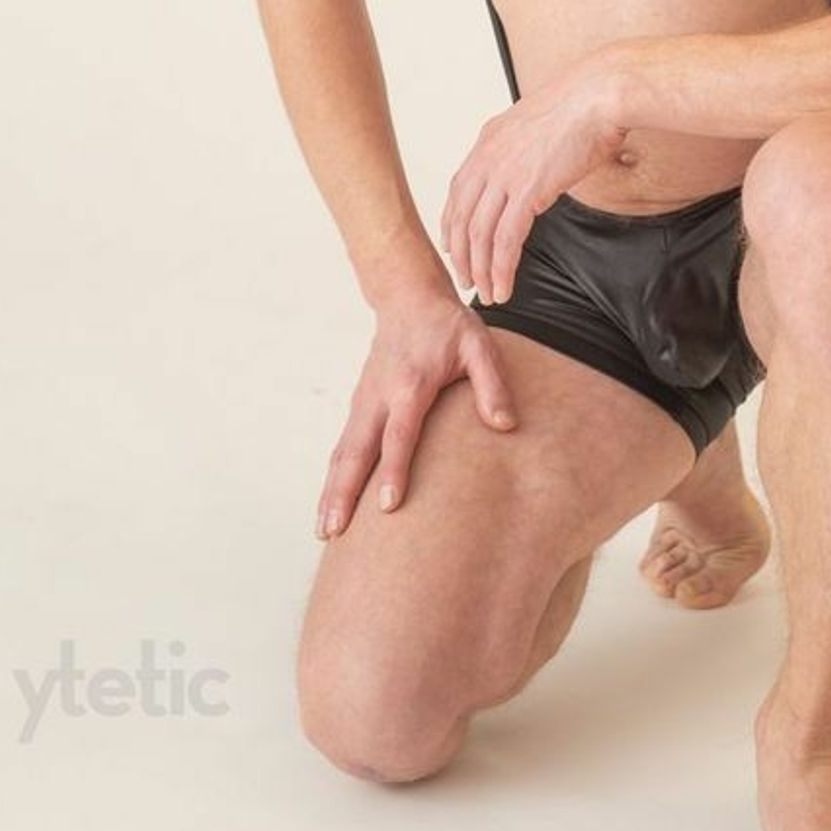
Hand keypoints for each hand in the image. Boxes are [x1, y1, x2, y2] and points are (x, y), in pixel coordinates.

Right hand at [314, 287, 517, 538]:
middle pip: (356, 451)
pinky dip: (333, 477)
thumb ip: (492, 385)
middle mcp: (379, 396)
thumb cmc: (449, 327)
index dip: (393, 470)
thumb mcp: (479, 347)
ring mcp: (364, 401)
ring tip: (324, 531)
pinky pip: (343, 446)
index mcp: (410, 384)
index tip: (387, 506)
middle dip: (343, 493)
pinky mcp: (359, 405)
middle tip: (333, 532)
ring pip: (343, 452)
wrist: (408, 298)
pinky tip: (330, 505)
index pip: (399, 434)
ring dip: (331, 491)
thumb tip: (505, 425)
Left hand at [439, 60, 627, 305]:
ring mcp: (505, 175)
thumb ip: (525, 149)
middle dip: (461, 255)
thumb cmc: (583, 105)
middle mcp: (488, 159)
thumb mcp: (538, 124)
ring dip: (481, 269)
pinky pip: (506, 240)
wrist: (599, 95)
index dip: (453, 224)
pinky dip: (502, 268)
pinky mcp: (527, 191)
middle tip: (467, 280)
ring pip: (479, 235)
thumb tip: (533, 168)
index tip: (454, 247)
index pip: (457, 191)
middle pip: (461, 218)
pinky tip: (504, 285)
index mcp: (488, 141)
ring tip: (487, 293)